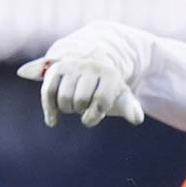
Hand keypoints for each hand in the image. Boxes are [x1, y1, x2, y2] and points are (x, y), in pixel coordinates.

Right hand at [17, 23, 146, 127]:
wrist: (93, 69)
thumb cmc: (109, 90)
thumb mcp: (122, 97)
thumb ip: (130, 108)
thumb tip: (137, 119)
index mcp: (110, 74)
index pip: (100, 101)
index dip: (95, 115)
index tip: (92, 117)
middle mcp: (90, 65)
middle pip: (80, 101)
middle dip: (81, 110)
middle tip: (84, 107)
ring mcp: (72, 65)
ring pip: (64, 98)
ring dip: (68, 109)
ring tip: (74, 105)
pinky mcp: (55, 69)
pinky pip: (48, 93)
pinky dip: (49, 109)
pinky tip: (53, 121)